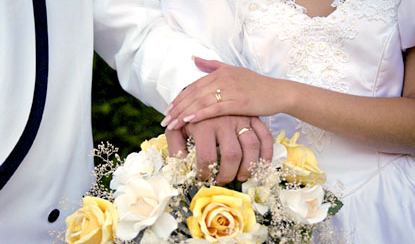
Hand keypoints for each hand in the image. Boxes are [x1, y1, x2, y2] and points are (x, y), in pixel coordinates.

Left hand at [162, 57, 291, 129]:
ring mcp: (231, 90)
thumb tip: (194, 59)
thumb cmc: (256, 85)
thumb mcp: (234, 71)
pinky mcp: (239, 102)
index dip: (179, 98)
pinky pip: (215, 108)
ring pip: (201, 102)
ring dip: (184, 113)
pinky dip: (200, 114)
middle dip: (177, 108)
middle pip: (194, 94)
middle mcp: (223, 79)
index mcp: (220, 73)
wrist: (278, 92)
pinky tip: (189, 121)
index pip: (193, 86)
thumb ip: (213, 65)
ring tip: (172, 124)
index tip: (168, 110)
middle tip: (165, 121)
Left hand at [165, 116, 272, 184]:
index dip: (204, 173)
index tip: (203, 178)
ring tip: (240, 177)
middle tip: (222, 181)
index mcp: (204, 123)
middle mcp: (225, 120)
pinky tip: (260, 166)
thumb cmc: (192, 115)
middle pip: (232, 155)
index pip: (206, 157)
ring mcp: (242, 118)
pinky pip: (265, 137)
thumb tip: (181, 166)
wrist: (208, 91)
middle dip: (227, 174)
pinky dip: (266, 153)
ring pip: (251, 147)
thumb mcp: (178, 127)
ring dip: (248, 167)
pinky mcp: (254, 118)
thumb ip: (175, 145)